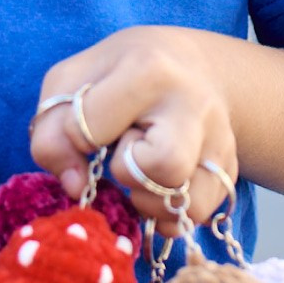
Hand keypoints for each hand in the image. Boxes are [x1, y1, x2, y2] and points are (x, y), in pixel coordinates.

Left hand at [28, 26, 237, 236]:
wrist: (189, 65)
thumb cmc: (121, 72)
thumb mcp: (74, 79)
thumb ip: (53, 131)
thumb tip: (77, 188)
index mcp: (148, 68)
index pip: (90, 128)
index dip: (74, 138)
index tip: (86, 126)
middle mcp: (194, 103)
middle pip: (165, 165)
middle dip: (128, 171)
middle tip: (124, 150)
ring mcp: (220, 139)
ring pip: (186, 203)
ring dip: (149, 200)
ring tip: (142, 169)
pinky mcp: (230, 169)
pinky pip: (197, 217)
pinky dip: (168, 214)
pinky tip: (156, 188)